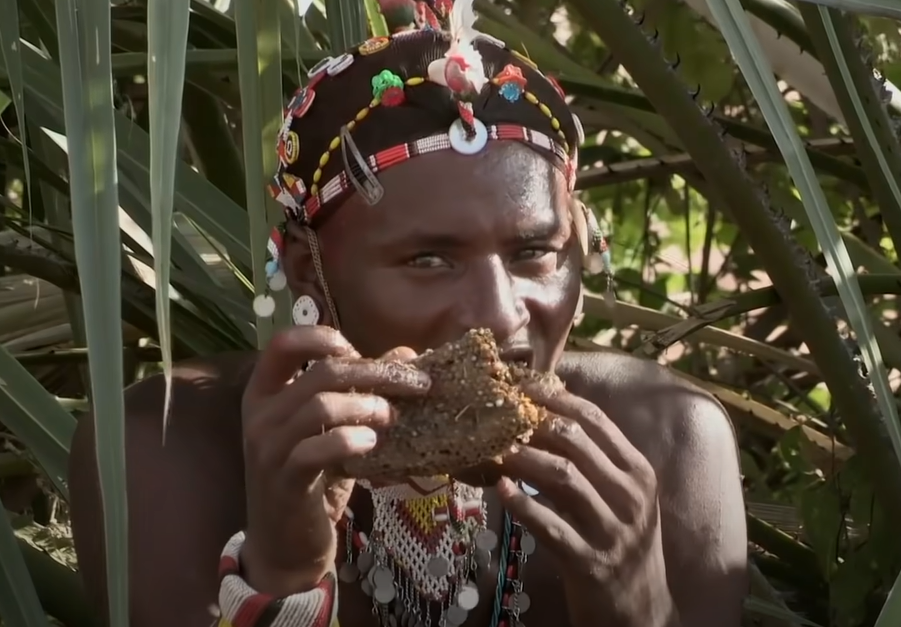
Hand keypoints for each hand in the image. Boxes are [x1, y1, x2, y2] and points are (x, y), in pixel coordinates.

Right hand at [240, 326, 429, 596]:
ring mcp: (268, 448)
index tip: (360, 353)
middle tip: (415, 383)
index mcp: (265, 392)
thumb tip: (407, 354)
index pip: (284, 343)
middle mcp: (260, 414)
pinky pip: (317, 449)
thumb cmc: (314, 478)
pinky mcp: (284, 480)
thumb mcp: (335, 429)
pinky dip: (351, 440)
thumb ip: (361, 390)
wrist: (286, 545)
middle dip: (376, 372)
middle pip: (322, 372)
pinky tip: (372, 444)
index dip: (325, 338)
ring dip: (367, 406)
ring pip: (321, 406)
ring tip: (391, 418)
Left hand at [496, 384, 677, 626]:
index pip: (595, 420)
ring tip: (494, 447)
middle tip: (499, 413)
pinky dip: (522, 504)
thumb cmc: (621, 543)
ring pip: (562, 477)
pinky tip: (501, 489)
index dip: (556, 397)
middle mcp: (630, 497)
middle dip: (533, 422)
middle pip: (577, 442)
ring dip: (523, 457)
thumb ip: (594, 459)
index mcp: (638, 472)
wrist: (639, 611)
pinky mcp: (589, 563)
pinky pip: (550, 526)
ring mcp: (612, 531)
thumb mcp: (620, 497)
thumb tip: (546, 413)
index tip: (522, 385)